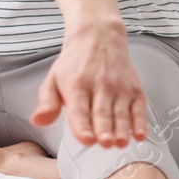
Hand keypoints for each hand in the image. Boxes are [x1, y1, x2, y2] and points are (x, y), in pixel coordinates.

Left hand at [31, 18, 148, 147]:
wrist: (98, 35)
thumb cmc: (75, 63)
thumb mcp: (53, 79)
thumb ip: (47, 103)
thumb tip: (38, 120)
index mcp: (76, 85)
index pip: (78, 109)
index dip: (82, 125)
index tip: (86, 139)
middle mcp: (99, 85)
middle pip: (101, 112)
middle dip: (104, 129)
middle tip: (105, 142)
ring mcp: (119, 87)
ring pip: (120, 112)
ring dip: (122, 128)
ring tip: (121, 142)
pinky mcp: (134, 89)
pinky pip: (139, 108)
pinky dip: (141, 121)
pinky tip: (140, 134)